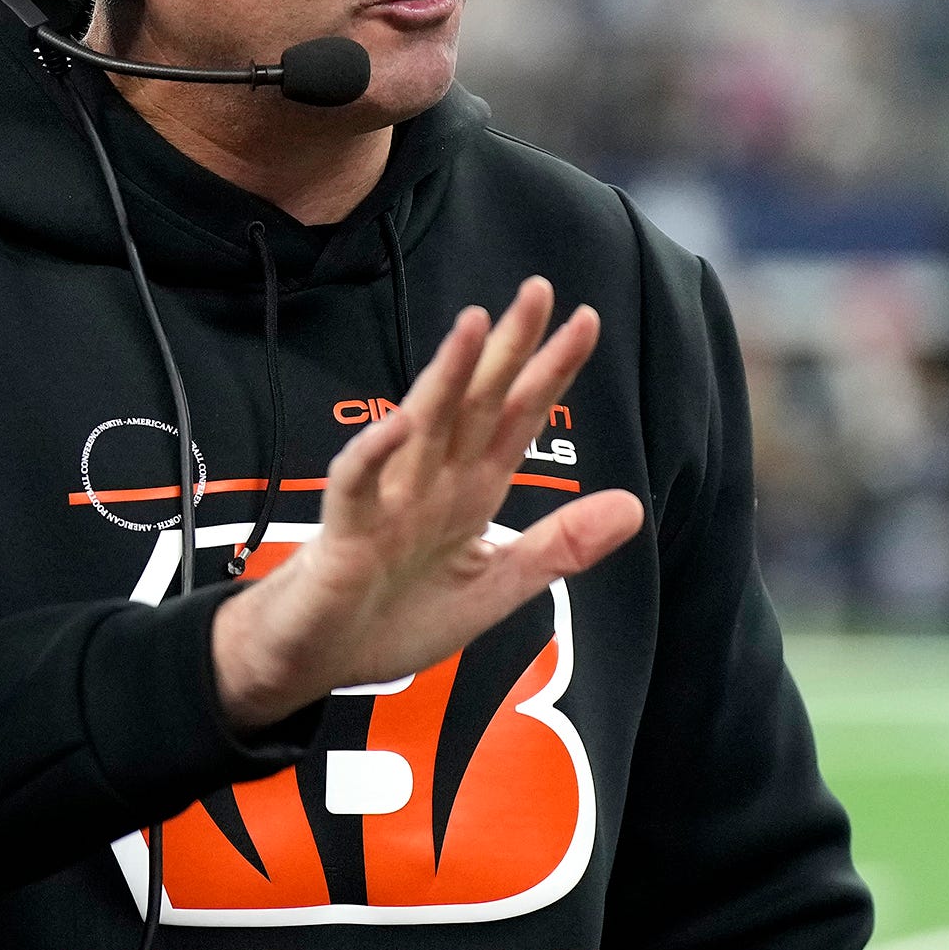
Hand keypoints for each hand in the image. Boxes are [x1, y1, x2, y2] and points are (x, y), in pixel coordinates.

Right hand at [210, 277, 646, 728]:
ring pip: (421, 428)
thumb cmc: (392, 618)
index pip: (517, 420)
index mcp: (470, 492)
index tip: (586, 320)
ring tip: (473, 324)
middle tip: (538, 289)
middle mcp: (431, 482)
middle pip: (476, 404)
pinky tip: (399, 423)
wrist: (314, 660)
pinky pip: (356, 485)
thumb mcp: (494, 588)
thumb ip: (558, 548)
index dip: (550, 372)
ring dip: (446, 377)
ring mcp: (386, 502)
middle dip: (506, 348)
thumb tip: (635, 506)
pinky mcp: (344, 534)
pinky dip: (374, 455)